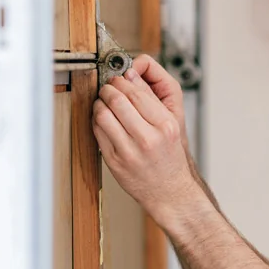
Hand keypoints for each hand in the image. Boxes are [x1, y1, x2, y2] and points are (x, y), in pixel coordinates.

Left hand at [92, 58, 201, 225]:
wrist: (170, 191)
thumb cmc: (170, 159)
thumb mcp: (172, 127)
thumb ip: (152, 101)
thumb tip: (132, 77)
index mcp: (166, 126)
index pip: (137, 93)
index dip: (123, 81)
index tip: (119, 78)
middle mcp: (148, 138)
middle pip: (118, 100)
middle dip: (109, 88)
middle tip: (108, 87)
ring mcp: (129, 150)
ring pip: (103, 114)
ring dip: (99, 103)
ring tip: (104, 102)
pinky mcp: (114, 160)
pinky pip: (97, 131)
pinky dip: (96, 120)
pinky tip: (103, 119)